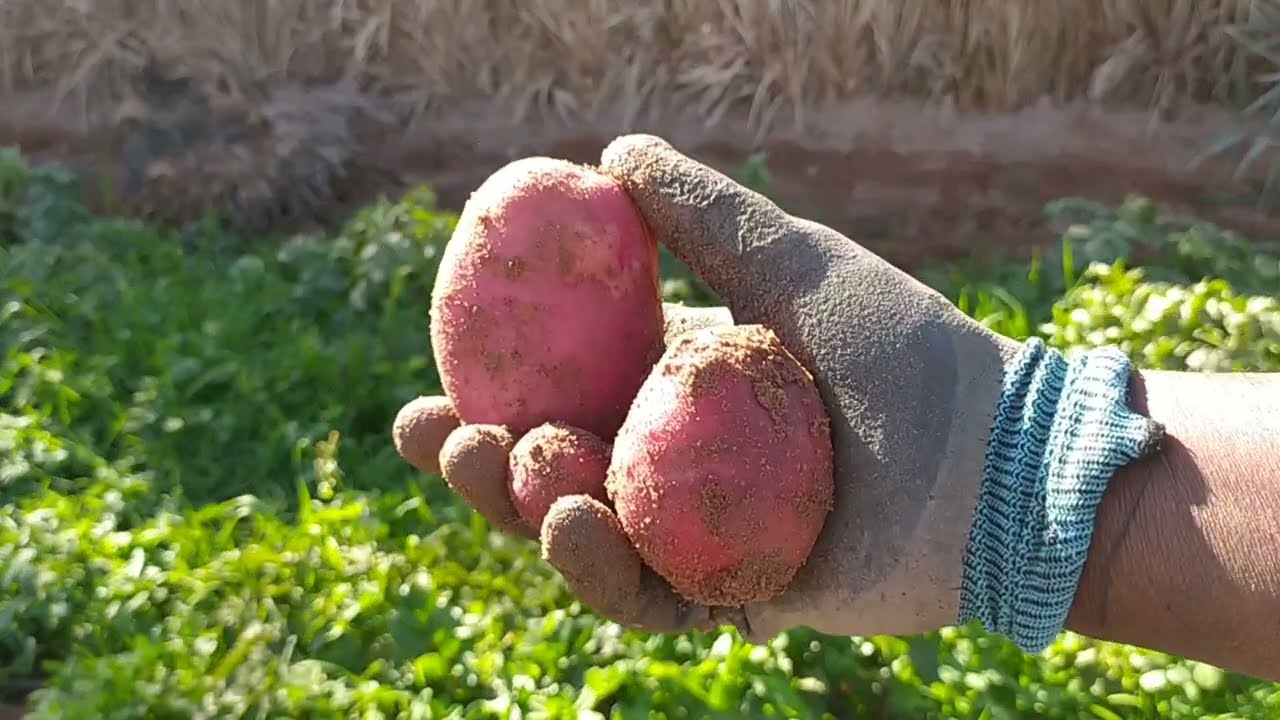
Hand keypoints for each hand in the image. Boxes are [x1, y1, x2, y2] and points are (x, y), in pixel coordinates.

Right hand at [397, 134, 1034, 641]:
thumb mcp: (792, 262)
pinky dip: (602, 565)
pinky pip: (648, 595)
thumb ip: (703, 215)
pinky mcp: (733, 598)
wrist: (992, 452)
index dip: (485, 397)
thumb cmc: (902, 350)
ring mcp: (699, 537)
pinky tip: (571, 523)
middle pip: (550, 478)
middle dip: (478, 466)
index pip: (559, 401)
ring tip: (511, 468)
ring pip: (583, 541)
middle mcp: (675, 468)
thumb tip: (613, 153)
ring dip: (523, 514)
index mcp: (674, 396)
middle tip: (435, 434)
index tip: (428, 385)